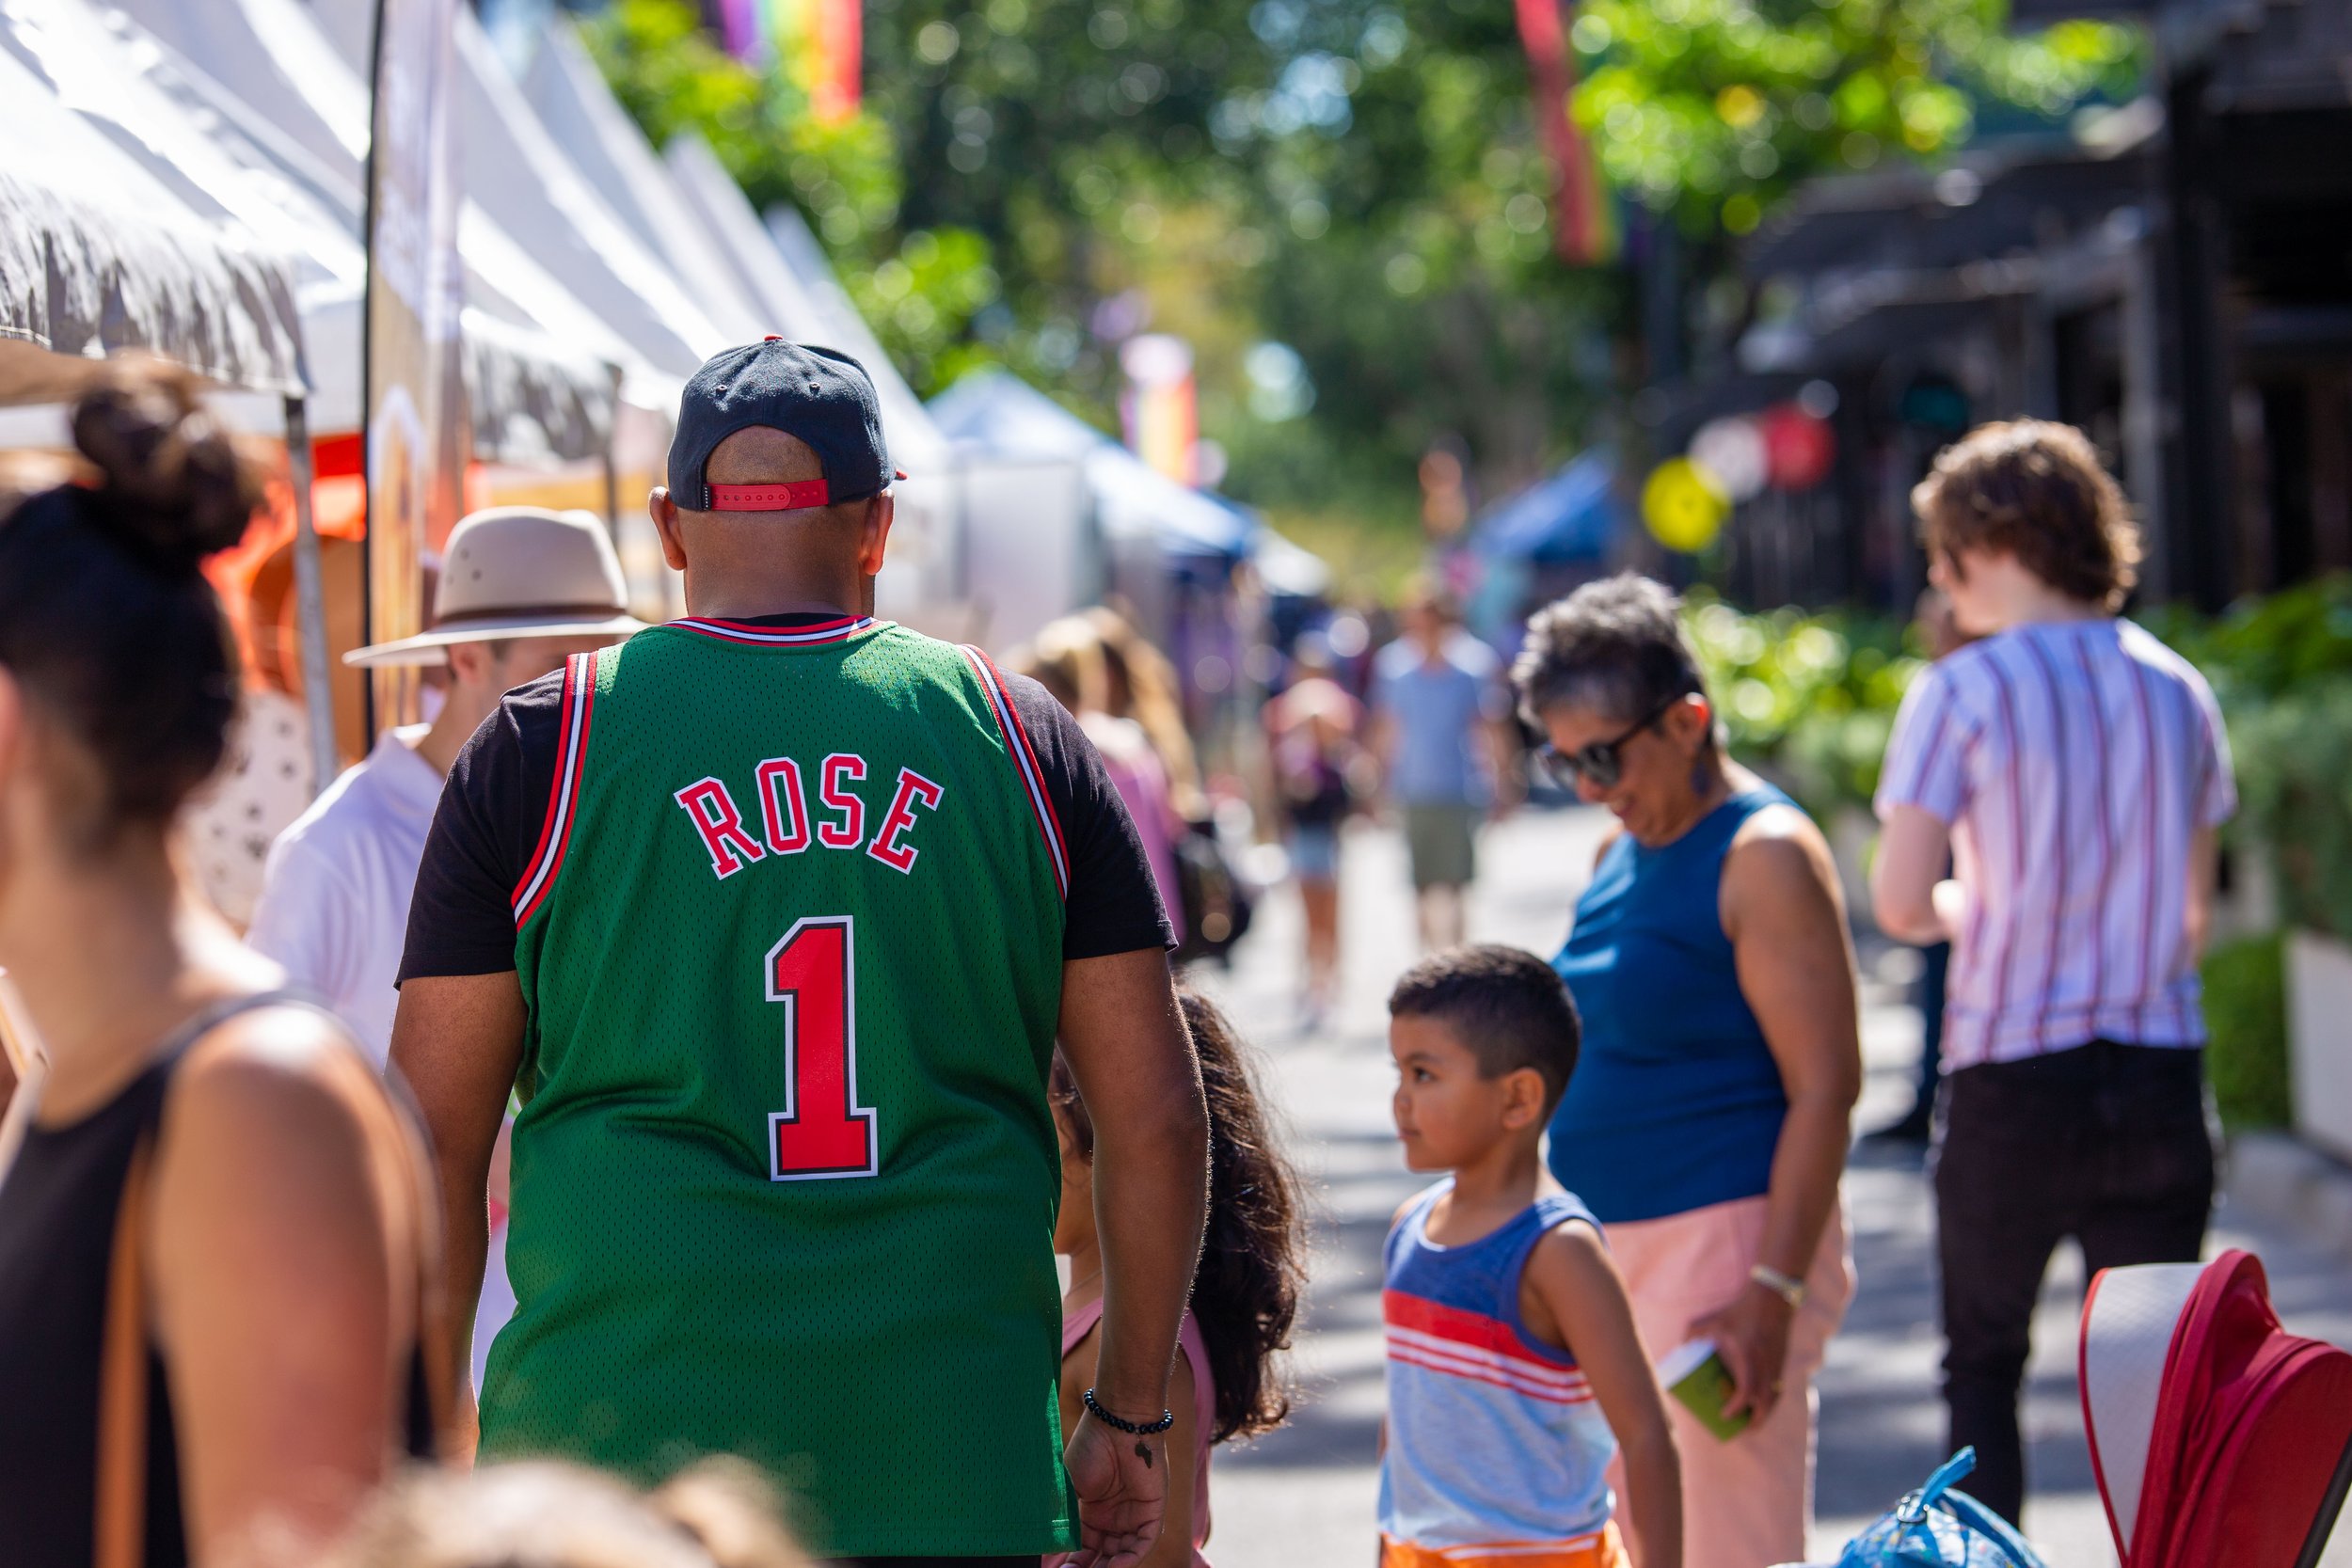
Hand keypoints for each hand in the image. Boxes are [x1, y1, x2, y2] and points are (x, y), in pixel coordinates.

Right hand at [1064, 1408, 1168, 1567]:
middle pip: (1104, 1557)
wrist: (1117, 1423)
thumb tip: (1045, 1547)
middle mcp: (1114, 1519)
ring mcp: (1134, 1516)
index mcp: (1093, 1513)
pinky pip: (1143, 1543)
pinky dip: (1130, 1559)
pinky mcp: (1153, 1512)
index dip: (1073, 1562)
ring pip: (1124, 1555)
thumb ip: (1063, 1518)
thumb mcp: (1069, 1489)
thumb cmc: (1090, 1448)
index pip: (1085, 1548)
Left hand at [1686, 1280, 1795, 1426]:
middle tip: (1736, 1428)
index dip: (1736, 1408)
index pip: (1746, 1391)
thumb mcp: (1715, 1319)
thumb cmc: (1741, 1309)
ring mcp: (1777, 1366)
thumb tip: (1680, 1346)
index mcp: (1749, 1358)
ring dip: (1764, 1415)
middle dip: (1753, 1422)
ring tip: (1749, 1423)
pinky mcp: (1782, 1364)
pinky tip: (1762, 1407)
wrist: (1773, 1299)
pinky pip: (1778, 1390)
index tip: (1722, 1416)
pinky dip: (1770, 1403)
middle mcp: (1766, 1366)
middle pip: (1765, 1405)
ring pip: (1773, 1399)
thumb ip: (1694, 1330)